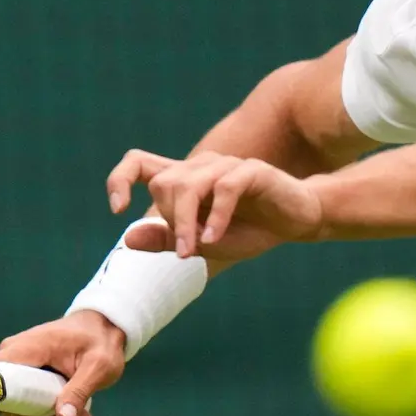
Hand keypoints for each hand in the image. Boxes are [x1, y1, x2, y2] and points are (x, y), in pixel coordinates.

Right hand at [0, 310, 125, 415]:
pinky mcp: (25, 379)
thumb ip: (79, 391)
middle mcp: (13, 357)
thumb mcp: (98, 366)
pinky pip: (27, 406)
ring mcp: (17, 369)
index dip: (7, 406)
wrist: (103, 328)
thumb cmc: (100, 341)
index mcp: (26, 348)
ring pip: (18, 410)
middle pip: (7, 403)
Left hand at [107, 149, 323, 259]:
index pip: (139, 163)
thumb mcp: (203, 242)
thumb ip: (168, 238)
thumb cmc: (249, 230)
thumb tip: (129, 236)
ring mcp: (227, 166)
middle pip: (164, 183)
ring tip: (193, 252)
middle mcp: (202, 166)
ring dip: (185, 223)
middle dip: (168, 219)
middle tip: (185, 251)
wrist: (296, 221)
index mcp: (185, 179)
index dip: (120, 180)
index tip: (118, 209)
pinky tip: (216, 239)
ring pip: (189, 185)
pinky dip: (217, 216)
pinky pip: (225, 188)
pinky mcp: (252, 171)